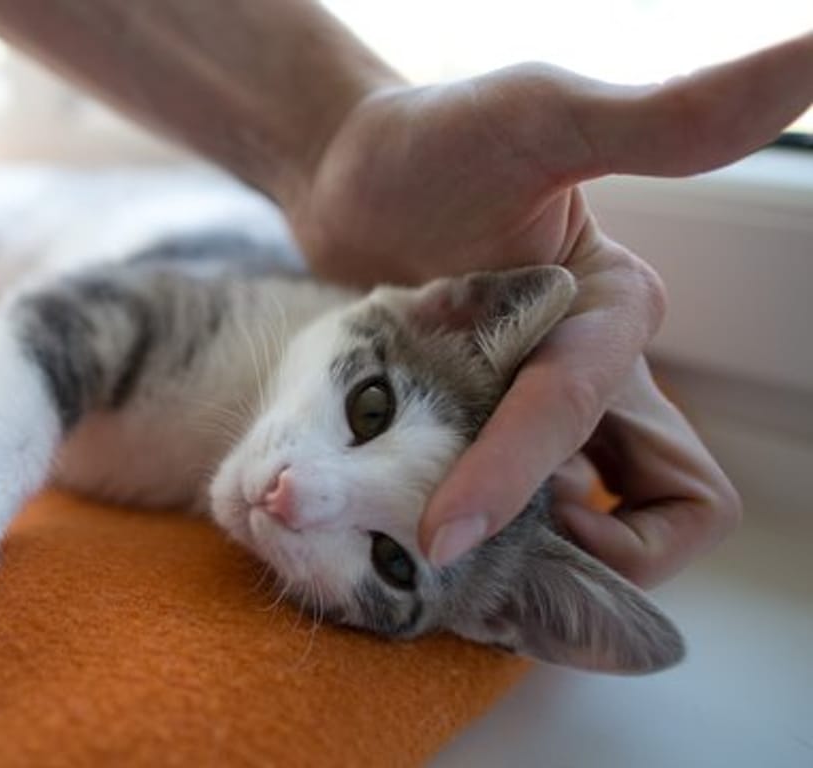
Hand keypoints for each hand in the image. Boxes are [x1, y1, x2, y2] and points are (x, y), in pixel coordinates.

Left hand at [287, 33, 812, 584]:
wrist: (341, 170)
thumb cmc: (438, 138)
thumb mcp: (545, 118)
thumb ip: (666, 122)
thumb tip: (811, 57)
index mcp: (618, 320)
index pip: (601, 429)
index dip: (524, 481)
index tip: (446, 526)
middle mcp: (592, 380)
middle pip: (653, 519)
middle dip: (580, 554)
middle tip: (468, 537)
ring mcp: (528, 415)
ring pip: (579, 531)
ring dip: (522, 553)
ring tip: (423, 532)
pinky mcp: (471, 433)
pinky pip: (500, 514)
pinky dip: (467, 528)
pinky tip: (399, 515)